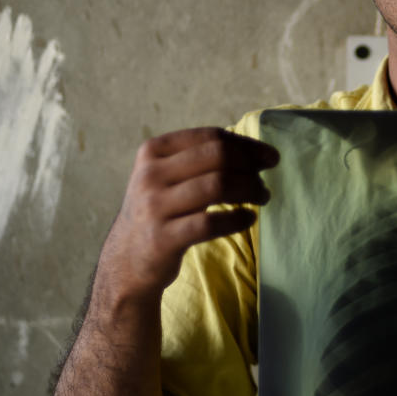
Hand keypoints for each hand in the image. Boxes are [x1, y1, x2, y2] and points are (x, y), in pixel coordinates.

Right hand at [98, 127, 278, 300]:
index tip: (269, 157)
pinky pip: (211, 223)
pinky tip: (248, 219)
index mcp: (154, 150)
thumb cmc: (160, 210)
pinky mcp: (162, 238)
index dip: (246, 145)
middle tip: (265, 181)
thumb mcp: (167, 176)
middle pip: (217, 157)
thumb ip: (201, 159)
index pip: (210, 137)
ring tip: (262, 198)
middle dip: (250, 166)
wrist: (127, 258)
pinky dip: (237, 219)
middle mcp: (150, 174)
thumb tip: (256, 150)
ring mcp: (154, 206)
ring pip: (217, 186)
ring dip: (250, 190)